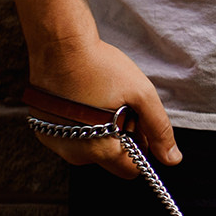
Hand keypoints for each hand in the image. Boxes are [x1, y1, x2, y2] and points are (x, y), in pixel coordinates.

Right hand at [27, 33, 179, 177]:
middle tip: (120, 104)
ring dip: (101, 129)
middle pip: (110, 158)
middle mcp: (73, 154)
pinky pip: (70, 136)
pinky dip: (80, 123)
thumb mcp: (140, 95)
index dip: (141, 148)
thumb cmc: (100, 67)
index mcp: (98, 150)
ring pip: (90, 146)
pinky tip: (83, 99)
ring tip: (100, 98)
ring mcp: (54, 142)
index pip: (130, 170)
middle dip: (121, 136)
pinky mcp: (42, 129)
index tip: (139, 124)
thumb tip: (172, 159)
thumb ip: (158, 129)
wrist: (59, 46)